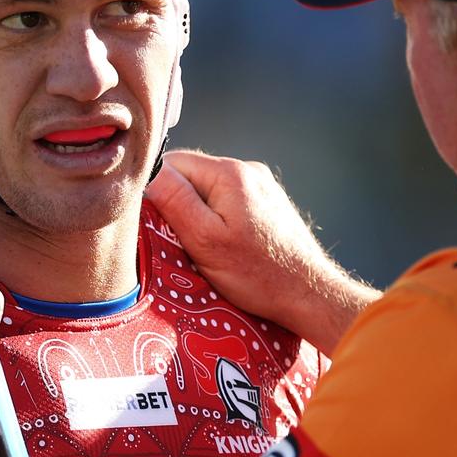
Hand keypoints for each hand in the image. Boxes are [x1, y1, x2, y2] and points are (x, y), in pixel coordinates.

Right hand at [146, 150, 380, 354]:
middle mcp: (248, 170)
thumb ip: (174, 200)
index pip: (172, 163)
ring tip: (209, 246)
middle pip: (191, 175)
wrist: (309, 294)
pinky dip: (219, 219)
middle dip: (179, 204)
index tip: (160, 223)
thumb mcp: (205, 240)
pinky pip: (229, 201)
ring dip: (199, 214)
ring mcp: (261, 186)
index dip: (157, 191)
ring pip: (209, 190)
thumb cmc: (257, 274)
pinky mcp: (268, 203)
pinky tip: (228, 245)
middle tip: (185, 240)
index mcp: (229, 172)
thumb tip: (147, 171)